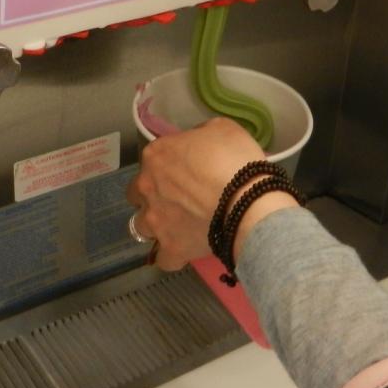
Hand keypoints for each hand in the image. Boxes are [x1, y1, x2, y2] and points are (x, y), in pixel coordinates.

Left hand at [126, 118, 297, 270]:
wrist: (250, 201)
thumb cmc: (236, 160)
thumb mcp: (221, 129)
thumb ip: (199, 135)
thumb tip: (196, 143)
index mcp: (157, 155)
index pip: (153, 159)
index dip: (170, 165)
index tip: (189, 171)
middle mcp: (147, 187)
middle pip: (137, 194)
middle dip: (153, 196)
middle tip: (179, 199)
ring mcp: (156, 220)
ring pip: (142, 226)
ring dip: (157, 226)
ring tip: (179, 227)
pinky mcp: (171, 248)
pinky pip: (164, 259)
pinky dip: (172, 256)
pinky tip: (184, 251)